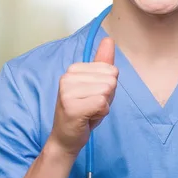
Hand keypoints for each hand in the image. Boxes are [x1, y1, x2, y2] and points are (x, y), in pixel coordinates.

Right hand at [48, 37, 118, 155]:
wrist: (66, 137)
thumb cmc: (83, 110)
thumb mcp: (96, 84)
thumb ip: (103, 63)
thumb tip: (109, 39)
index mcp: (74, 69)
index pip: (112, 70)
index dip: (108, 87)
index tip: (93, 96)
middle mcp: (67, 76)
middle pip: (111, 80)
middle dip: (107, 97)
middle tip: (91, 105)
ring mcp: (68, 91)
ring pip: (107, 91)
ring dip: (103, 106)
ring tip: (89, 110)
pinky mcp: (72, 106)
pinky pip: (102, 103)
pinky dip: (101, 113)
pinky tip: (87, 117)